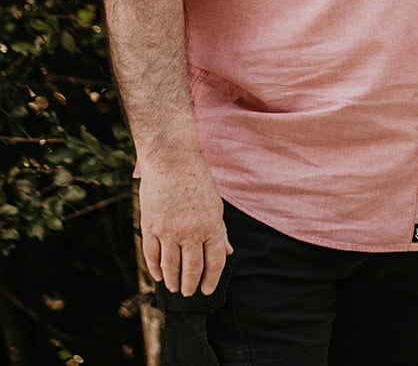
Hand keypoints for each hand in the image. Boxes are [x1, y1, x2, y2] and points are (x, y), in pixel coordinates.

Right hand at [137, 155, 231, 296]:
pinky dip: (155, 269)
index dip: (211, 280)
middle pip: (192, 268)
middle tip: (189, 293)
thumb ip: (220, 232)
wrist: (172, 162)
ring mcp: (169, 231)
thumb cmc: (197, 183)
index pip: (214, 262)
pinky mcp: (151, 227)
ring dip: (172, 281)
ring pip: (170, 266)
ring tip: (174, 288)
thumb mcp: (216, 206)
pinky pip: (152, 255)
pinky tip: (158, 276)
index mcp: (212, 226)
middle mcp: (191, 231)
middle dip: (191, 285)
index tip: (207, 291)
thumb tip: (228, 253)